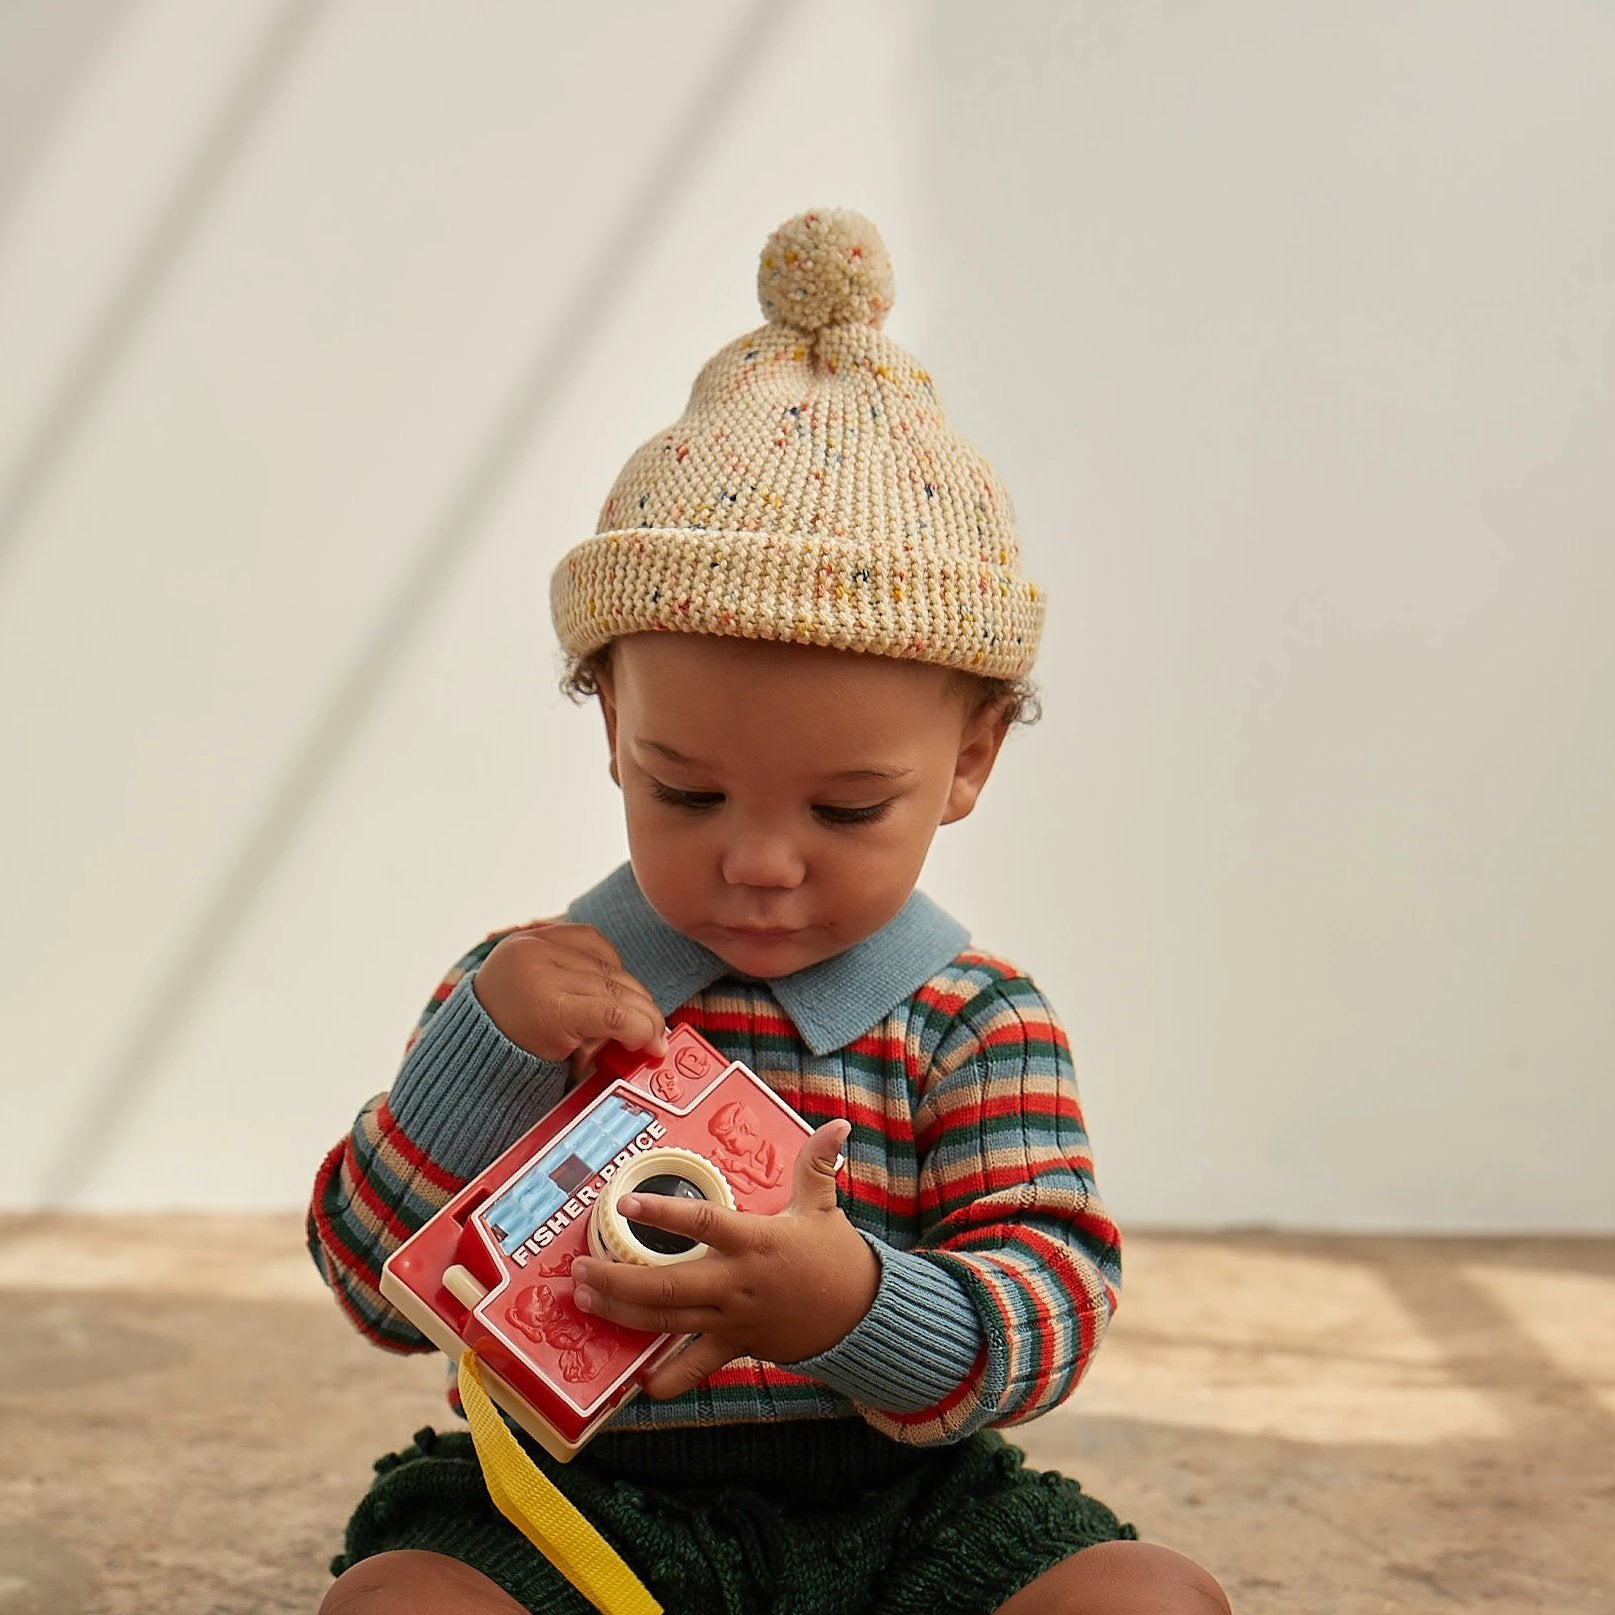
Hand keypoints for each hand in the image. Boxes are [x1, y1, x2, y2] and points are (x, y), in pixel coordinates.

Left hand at [472, 924, 665, 1068]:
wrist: (473, 1030)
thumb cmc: (515, 1053)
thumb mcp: (560, 1060)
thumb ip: (605, 1046)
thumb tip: (650, 1040)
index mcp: (544, 1007)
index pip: (612, 1013)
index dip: (643, 1029)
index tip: (657, 1045)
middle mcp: (541, 967)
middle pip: (615, 986)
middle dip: (643, 1013)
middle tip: (656, 1034)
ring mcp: (538, 944)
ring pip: (609, 963)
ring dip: (629, 990)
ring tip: (632, 1013)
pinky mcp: (539, 932)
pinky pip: (593, 941)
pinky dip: (608, 962)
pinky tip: (609, 982)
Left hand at [569, 1120, 877, 1398]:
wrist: (859, 1314)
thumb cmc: (835, 1254)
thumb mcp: (822, 1204)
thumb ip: (817, 1162)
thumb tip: (839, 1124)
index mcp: (754, 1242)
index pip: (702, 1223)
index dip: (663, 1214)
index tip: (625, 1204)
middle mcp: (735, 1283)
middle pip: (667, 1284)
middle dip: (617, 1279)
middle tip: (580, 1268)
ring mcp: (731, 1319)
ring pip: (667, 1321)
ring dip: (622, 1312)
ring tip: (585, 1298)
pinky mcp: (735, 1346)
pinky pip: (696, 1367)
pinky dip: (668, 1378)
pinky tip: (637, 1380)